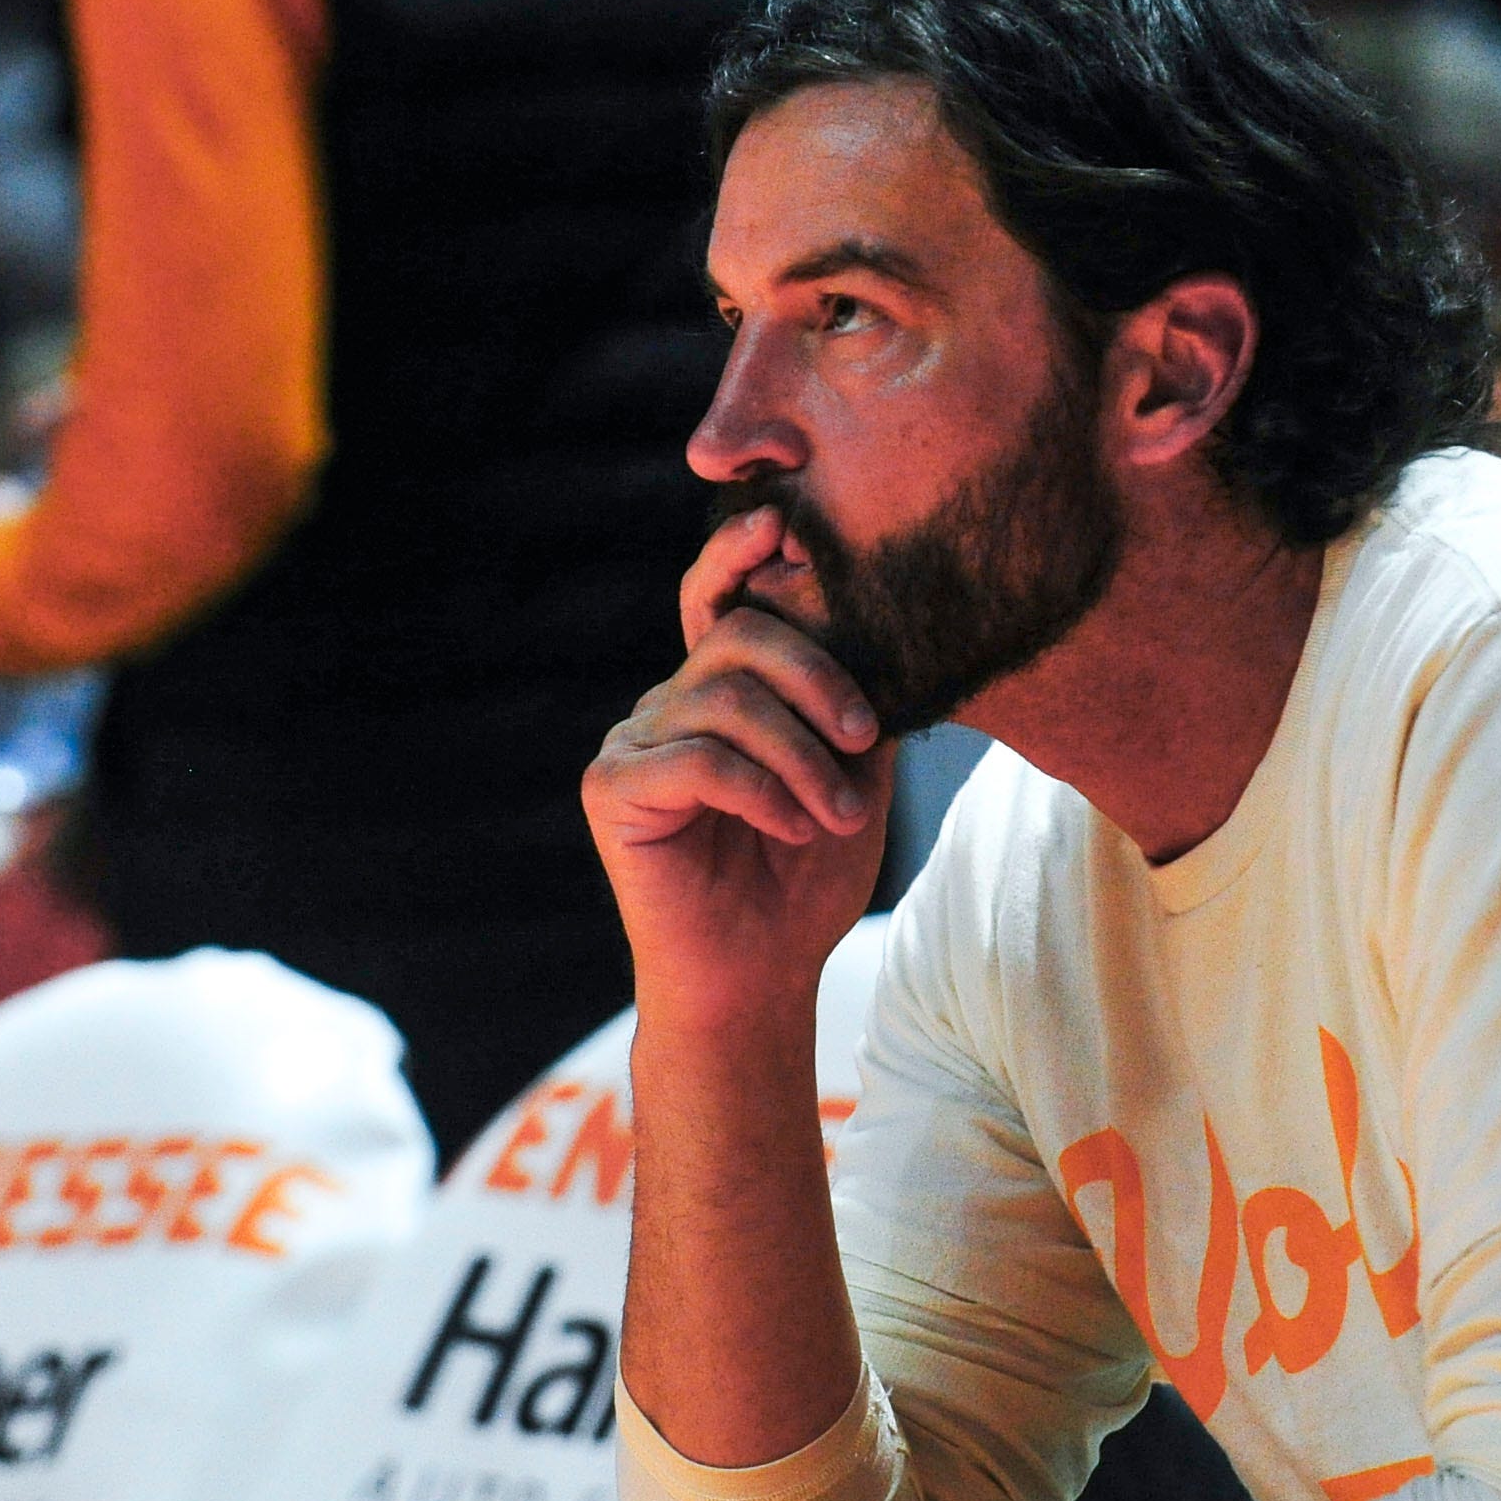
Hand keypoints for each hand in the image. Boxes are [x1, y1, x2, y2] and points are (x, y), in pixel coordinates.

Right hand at [585, 504, 892, 1023]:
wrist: (760, 975)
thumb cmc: (806, 880)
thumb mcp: (855, 780)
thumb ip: (857, 707)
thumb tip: (889, 629)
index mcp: (721, 692)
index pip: (720, 600)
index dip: (740, 555)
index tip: (784, 524)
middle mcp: (669, 703)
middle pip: (739, 636)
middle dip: (818, 676)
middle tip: (867, 738)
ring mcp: (633, 740)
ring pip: (726, 698)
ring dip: (802, 755)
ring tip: (839, 813)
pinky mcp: (612, 787)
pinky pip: (697, 757)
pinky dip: (761, 790)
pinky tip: (794, 827)